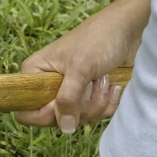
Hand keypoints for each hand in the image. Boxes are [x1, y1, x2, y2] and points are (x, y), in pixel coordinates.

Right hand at [17, 0, 156, 133]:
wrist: (130, 28)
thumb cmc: (100, 38)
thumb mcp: (80, 67)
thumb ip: (68, 99)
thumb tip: (65, 128)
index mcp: (36, 74)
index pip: (26, 111)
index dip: (45, 114)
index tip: (65, 104)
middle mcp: (49, 87)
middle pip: (56, 119)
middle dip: (80, 106)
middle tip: (92, 83)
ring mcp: (70, 93)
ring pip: (77, 120)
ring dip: (97, 102)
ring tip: (104, 79)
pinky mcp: (89, 97)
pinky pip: (95, 116)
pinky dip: (107, 103)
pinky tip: (112, 85)